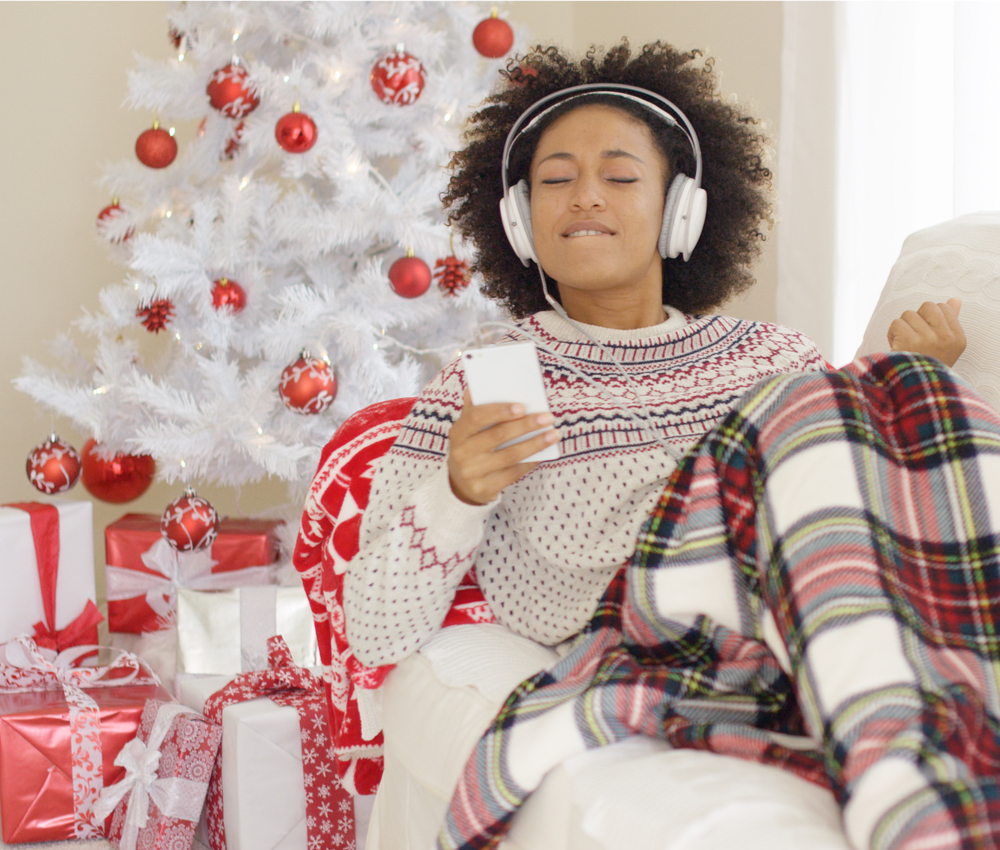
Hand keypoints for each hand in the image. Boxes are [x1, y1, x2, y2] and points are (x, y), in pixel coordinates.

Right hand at [448, 390, 560, 505]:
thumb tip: (474, 388)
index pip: (476, 417)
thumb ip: (474, 409)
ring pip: (510, 455)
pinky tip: (544, 453)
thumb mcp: (468, 429)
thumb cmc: (471, 447)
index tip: (522, 406)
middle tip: (547, 417)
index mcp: (458, 432)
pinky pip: (513, 473)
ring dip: (535, 443)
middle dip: (526, 425)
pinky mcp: (484, 488)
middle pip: (498, 435)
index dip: (499, 411)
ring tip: (554, 434)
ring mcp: (472, 473)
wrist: (460, 484)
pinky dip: (531, 461)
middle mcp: (461, 453)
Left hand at [887, 297, 965, 367]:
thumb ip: (950, 321)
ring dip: (901, 327)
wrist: (912, 389)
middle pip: (926, 306)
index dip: (928, 317)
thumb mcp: (945, 346)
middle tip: (912, 336)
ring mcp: (929, 339)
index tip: (924, 333)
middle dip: (915, 318)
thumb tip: (954, 299)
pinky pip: (897, 322)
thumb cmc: (926, 365)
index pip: (943, 307)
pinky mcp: (910, 341)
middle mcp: (946, 338)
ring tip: (904, 343)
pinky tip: (895, 345)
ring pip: (908, 314)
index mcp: (957, 338)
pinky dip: (892, 333)